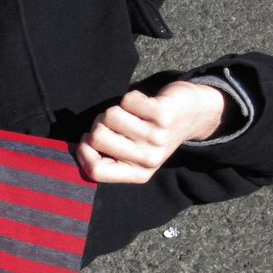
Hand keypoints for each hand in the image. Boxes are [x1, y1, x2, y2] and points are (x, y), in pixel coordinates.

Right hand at [76, 81, 228, 182]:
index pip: (95, 171)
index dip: (83, 152)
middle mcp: (147, 160)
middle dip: (100, 124)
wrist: (193, 115)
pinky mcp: (163, 116)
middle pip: (97, 138)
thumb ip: (108, 155)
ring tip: (133, 114)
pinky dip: (133, 97)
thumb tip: (79, 146)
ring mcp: (156, 138)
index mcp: (137, 174)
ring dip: (118, 109)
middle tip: (117, 123)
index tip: (88, 141)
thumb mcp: (134, 153)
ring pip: (110, 116)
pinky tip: (146, 105)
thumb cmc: (153, 132)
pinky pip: (127, 100)